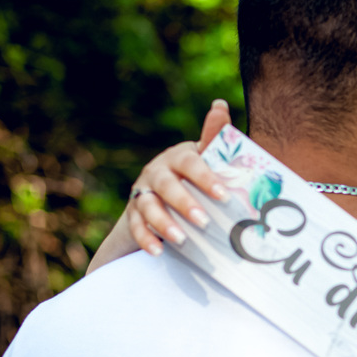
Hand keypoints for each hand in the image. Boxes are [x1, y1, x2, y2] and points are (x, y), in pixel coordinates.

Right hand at [128, 100, 231, 254]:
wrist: (165, 195)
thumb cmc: (195, 175)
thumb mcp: (206, 158)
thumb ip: (215, 138)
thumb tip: (220, 104)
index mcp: (179, 157)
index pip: (191, 163)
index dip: (205, 177)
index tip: (223, 194)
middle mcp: (158, 172)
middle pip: (168, 186)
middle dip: (185, 204)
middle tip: (204, 221)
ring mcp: (143, 193)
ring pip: (149, 207)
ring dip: (164, 223)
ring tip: (182, 239)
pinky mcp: (134, 215)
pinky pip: (136, 227)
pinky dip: (146, 239)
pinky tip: (158, 251)